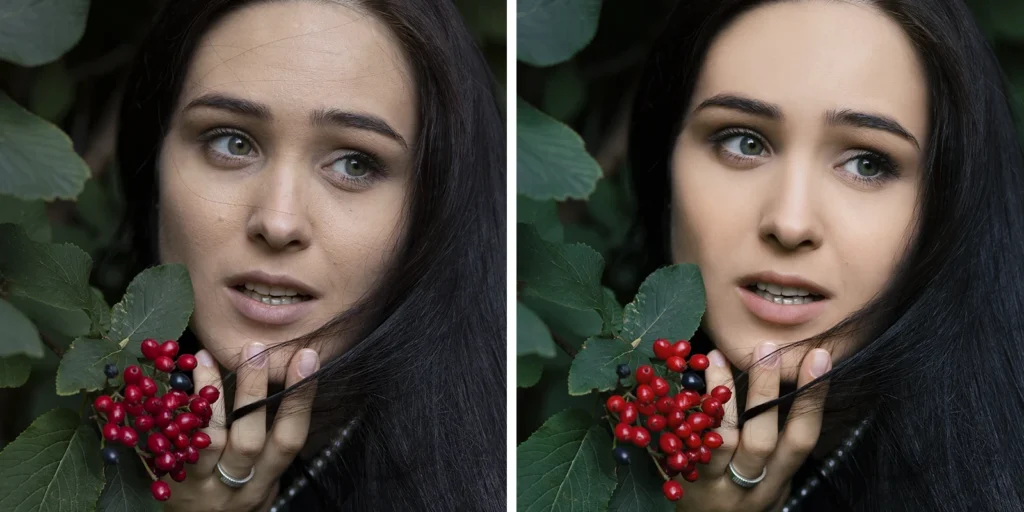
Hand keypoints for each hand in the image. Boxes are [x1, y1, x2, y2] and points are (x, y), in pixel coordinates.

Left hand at [163, 343, 319, 511]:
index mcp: (265, 482)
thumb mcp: (259, 478)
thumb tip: (282, 382)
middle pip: (249, 439)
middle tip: (257, 348)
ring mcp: (201, 486)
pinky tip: (174, 384)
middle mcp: (236, 487)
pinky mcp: (168, 483)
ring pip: (208, 439)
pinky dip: (176, 412)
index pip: (290, 439)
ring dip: (209, 394)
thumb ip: (268, 444)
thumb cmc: (233, 496)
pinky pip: (172, 444)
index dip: (301, 398)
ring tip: (205, 356)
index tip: (307, 357)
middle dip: (256, 391)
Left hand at [673, 342, 830, 511]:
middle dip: (766, 391)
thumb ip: (776, 439)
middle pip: (761, 439)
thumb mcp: (768, 475)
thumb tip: (785, 377)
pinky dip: (688, 412)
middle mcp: (749, 488)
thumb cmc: (741, 494)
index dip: (813, 398)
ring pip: (720, 439)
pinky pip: (685, 443)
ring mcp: (714, 487)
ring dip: (721, 394)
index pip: (802, 438)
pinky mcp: (682, 482)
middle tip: (767, 348)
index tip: (819, 357)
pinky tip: (686, 384)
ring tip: (716, 356)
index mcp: (778, 481)